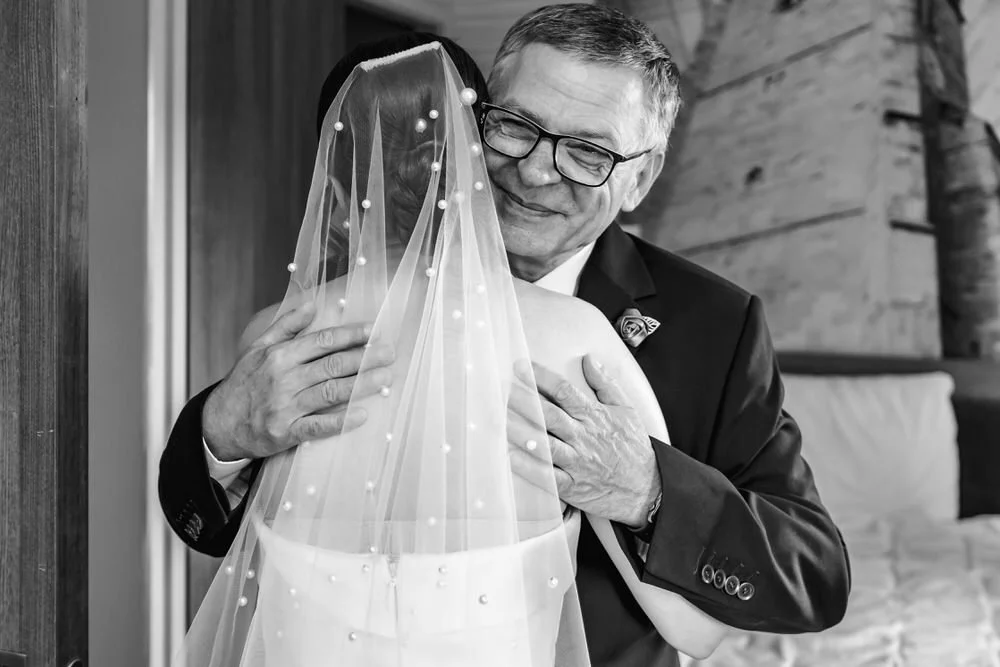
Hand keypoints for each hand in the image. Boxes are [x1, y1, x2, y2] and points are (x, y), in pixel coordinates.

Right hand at [202, 302, 394, 461]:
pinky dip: (340, 421)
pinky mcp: (286, 432)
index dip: (350, 335)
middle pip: (331, 365)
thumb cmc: (243, 383)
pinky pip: (318, 426)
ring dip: (361, 385)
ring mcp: (285, 406)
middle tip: (389, 353)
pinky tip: (361, 414)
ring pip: (330, 392)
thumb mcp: (257, 348)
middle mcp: (283, 379)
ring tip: (385, 378)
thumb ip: (285, 326)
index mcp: (279, 355)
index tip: (373, 331)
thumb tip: (311, 304)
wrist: (218, 423)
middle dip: (364, 358)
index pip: (322, 341)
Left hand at [507, 355, 659, 527]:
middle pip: (549, 415)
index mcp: (594, 416)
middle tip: (502, 388)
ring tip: (500, 420)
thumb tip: (589, 359)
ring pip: (546, 444)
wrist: (648, 488)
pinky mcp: (574, 486)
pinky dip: (530, 468)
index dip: (541, 377)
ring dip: (522, 432)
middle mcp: (583, 437)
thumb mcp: (626, 409)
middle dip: (525, 400)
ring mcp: (578, 462)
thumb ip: (605, 384)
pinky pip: (549, 477)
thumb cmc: (634, 448)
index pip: (564, 391)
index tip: (521, 366)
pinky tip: (511, 457)